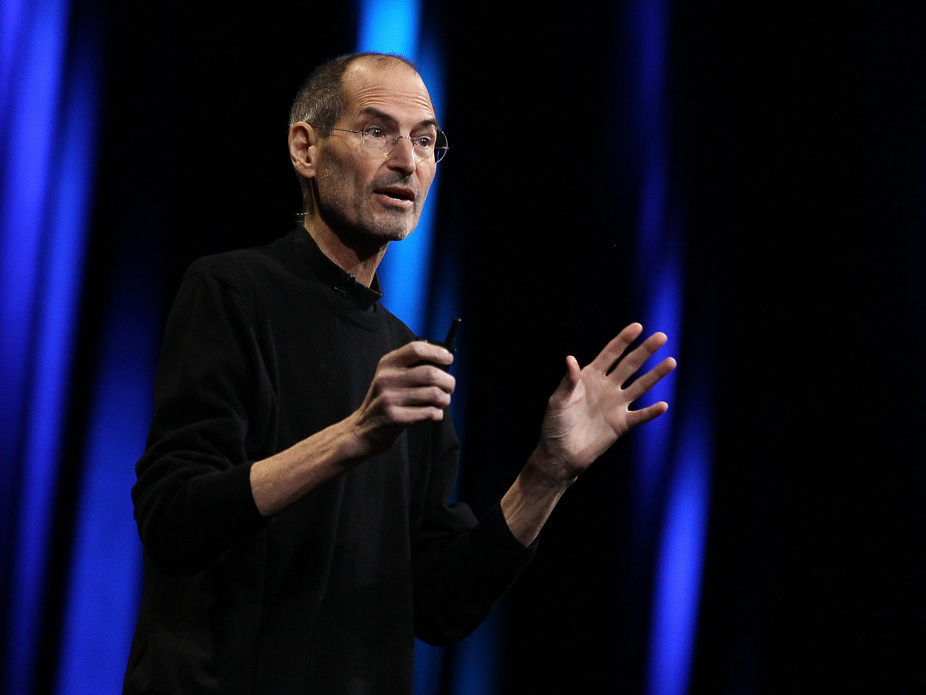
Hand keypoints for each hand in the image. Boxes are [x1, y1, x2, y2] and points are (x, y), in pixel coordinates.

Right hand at [350, 341, 454, 455]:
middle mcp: (386, 378)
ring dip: (445, 399)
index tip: (449, 359)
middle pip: (430, 373)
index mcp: (387, 363)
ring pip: (433, 393)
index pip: (416, 349)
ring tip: (443, 402)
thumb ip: (410, 367)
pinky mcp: (394, 417)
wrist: (362, 429)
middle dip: (448, 381)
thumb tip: (443, 363)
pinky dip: (437, 413)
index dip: (437, 352)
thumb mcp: (390, 377)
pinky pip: (428, 412)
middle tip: (450, 387)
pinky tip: (434, 414)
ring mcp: (389, 398)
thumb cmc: (384, 401)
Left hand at [536, 323, 675, 484]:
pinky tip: (663, 406)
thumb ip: (568, 381)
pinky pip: (640, 416)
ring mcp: (616, 405)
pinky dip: (651, 412)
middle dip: (645, 351)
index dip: (623, 340)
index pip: (610, 354)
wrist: (560, 454)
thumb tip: (571, 359)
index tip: (638, 327)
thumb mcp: (557, 401)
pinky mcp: (621, 424)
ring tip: (671, 361)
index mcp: (590, 377)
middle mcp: (607, 387)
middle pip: (630, 365)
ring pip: (640, 387)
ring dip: (656, 375)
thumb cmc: (554, 425)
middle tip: (662, 336)